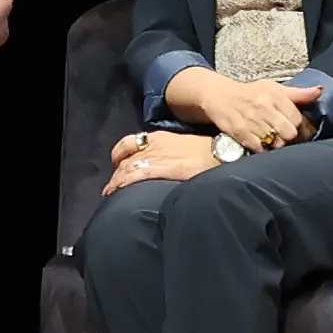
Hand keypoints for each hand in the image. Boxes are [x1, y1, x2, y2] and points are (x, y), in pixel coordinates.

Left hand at [99, 129, 222, 195]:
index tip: (118, 164)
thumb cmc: (212, 153)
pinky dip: (120, 185)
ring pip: (125, 168)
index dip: (121, 154)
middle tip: (113, 186)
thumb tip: (169, 166)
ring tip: (111, 193)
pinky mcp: (156, 169)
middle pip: (124, 158)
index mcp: (160, 138)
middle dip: (117, 172)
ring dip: (116, 181)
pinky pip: (131, 177)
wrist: (222, 155)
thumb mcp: (188, 148)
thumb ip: (173, 155)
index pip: (130, 142)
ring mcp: (153, 156)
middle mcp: (152, 145)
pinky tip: (116, 193)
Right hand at [171, 68, 307, 150]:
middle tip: (290, 139)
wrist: (220, 96)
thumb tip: (320, 91)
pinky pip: (260, 150)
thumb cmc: (252, 93)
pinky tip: (264, 146)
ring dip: (279, 146)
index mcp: (275, 94)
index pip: (297, 119)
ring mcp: (251, 121)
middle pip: (289, 133)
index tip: (302, 132)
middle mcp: (263, 107)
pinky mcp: (240, 133)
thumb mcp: (274, 88)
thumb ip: (298, 94)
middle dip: (292, 139)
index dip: (302, 128)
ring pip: (276, 144)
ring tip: (277, 142)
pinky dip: (264, 151)